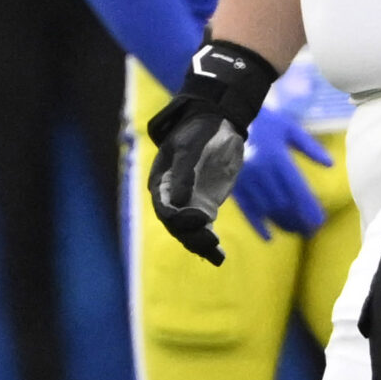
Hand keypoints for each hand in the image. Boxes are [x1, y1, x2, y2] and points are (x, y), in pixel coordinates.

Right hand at [145, 38, 279, 264]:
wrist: (218, 122)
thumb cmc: (200, 130)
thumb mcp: (190, 148)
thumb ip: (185, 173)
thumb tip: (179, 201)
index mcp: (161, 181)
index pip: (165, 208)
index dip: (179, 218)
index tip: (202, 219)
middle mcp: (172, 196)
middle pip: (177, 224)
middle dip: (192, 235)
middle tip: (211, 242)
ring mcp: (189, 202)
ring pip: (189, 230)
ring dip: (200, 243)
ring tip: (216, 254)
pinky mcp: (205, 205)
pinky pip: (204, 228)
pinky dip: (209, 242)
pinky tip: (218, 257)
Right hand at [230, 106, 330, 239]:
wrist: (224, 116)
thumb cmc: (263, 121)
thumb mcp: (289, 128)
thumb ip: (310, 147)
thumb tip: (331, 164)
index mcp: (277, 157)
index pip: (297, 190)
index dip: (309, 209)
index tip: (320, 222)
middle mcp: (261, 171)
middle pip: (284, 204)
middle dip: (299, 220)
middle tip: (312, 232)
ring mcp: (245, 180)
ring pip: (267, 210)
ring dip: (283, 224)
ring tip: (297, 232)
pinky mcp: (232, 185)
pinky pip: (245, 209)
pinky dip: (257, 225)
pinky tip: (269, 237)